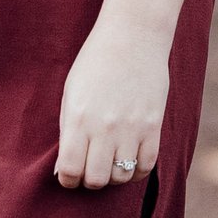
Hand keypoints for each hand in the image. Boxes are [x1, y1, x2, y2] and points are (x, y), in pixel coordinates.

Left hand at [56, 14, 168, 190]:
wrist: (132, 36)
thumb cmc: (95, 63)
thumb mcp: (71, 93)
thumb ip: (67, 131)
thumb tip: (64, 169)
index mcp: (78, 118)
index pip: (70, 169)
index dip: (67, 180)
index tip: (69, 175)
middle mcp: (104, 126)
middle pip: (96, 179)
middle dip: (89, 181)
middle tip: (89, 169)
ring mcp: (131, 127)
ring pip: (122, 176)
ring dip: (113, 175)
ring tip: (109, 163)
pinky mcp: (153, 125)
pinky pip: (147, 165)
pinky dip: (137, 171)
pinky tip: (130, 161)